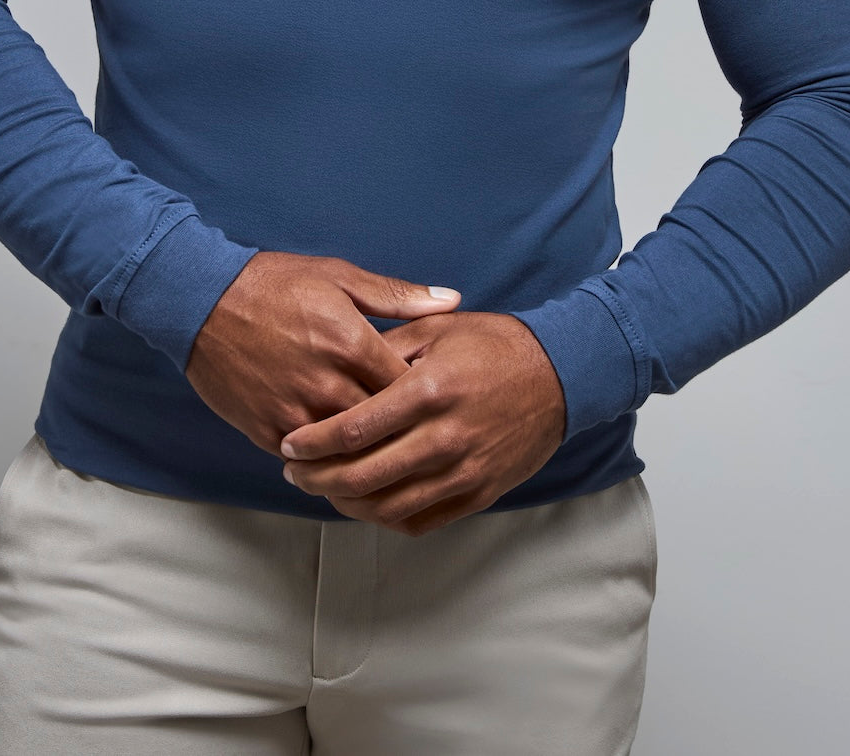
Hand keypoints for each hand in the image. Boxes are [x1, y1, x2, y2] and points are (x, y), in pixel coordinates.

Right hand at [184, 250, 461, 458]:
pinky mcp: (267, 429)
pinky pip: (310, 462)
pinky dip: (329, 464)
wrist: (200, 299)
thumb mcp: (339, 277)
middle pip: (384, 427)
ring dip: (368, 455)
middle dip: (403, 432)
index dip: (426, 397)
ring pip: (349, 453)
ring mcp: (295, 411)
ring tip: (390, 457)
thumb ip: (398, 296)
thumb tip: (451, 301)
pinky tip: (345, 462)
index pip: (409, 388)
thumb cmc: (272, 283)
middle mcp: (326, 382)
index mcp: (351, 343)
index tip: (436, 399)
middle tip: (424, 437)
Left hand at [278, 311, 566, 536]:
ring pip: (388, 506)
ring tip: (324, 488)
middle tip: (294, 472)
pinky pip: (421, 520)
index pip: (354, 429)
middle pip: (363, 475)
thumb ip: (387, 347)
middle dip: (318, 478)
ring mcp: (464, 470)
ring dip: (346, 503)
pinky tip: (366, 502)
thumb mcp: (438, 330)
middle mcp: (444, 437)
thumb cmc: (496, 345)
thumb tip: (340, 365)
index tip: (289, 443)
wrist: (561, 374)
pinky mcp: (479, 492)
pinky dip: (386, 517)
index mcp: (428, 391)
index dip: (313, 442)